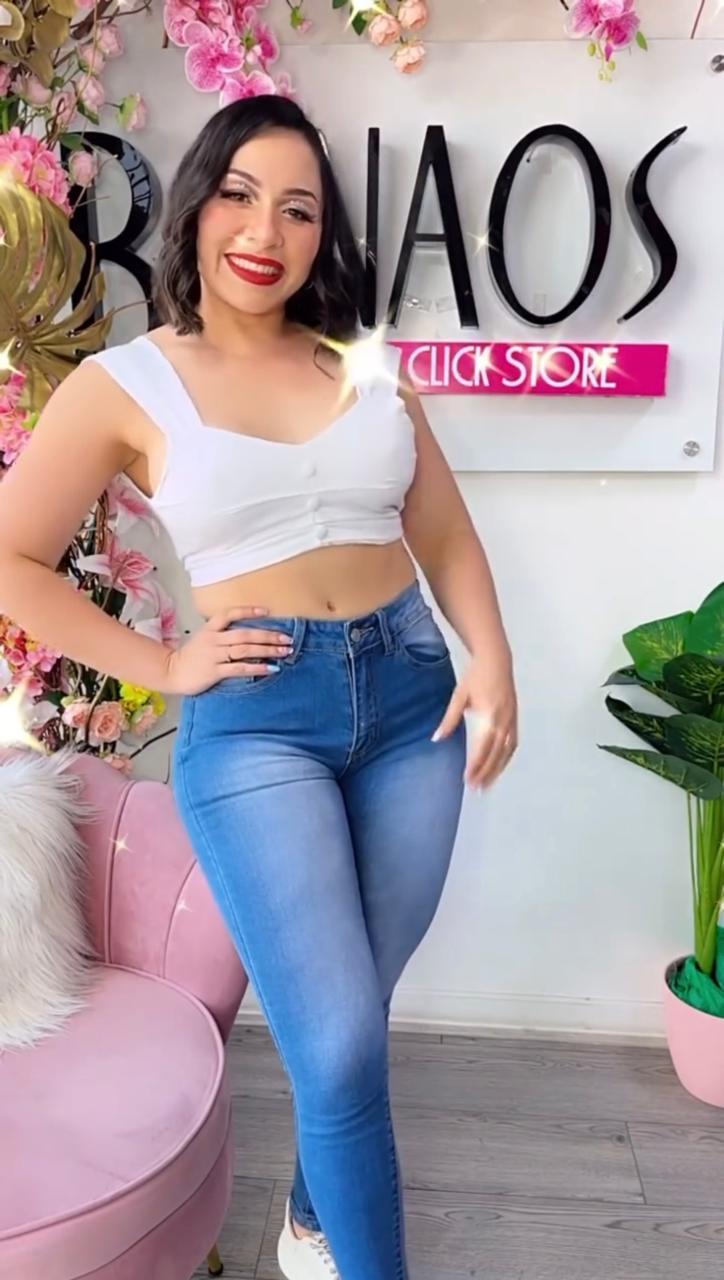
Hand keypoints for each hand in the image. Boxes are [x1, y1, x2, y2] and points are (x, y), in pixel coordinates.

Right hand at [163, 606, 293, 695]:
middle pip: (244, 634)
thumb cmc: (191, 656)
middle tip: (286, 638)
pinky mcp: (214, 672)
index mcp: (209, 629)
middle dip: (268, 636)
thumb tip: (249, 634)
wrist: (171, 672)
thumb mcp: (204, 638)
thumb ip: (222, 634)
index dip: (248, 611)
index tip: (267, 612)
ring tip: (284, 652)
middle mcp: (213, 640)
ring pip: (244, 650)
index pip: (229, 614)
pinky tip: (270, 668)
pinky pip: (239, 668)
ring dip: (267, 650)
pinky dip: (257, 667)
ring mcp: (213, 655)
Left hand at [433, 652, 517, 788]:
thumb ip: (449, 719)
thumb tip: (436, 739)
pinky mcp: (515, 719)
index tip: (467, 779)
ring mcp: (512, 720)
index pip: (484, 746)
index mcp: (491, 714)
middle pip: (497, 753)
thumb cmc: (476, 677)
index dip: (477, 764)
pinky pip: (512, 744)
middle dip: (486, 773)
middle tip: (475, 789)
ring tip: (486, 786)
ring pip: (507, 752)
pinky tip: (498, 768)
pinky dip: (505, 759)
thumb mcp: (459, 696)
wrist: (497, 660)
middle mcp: (504, 720)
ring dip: (497, 770)